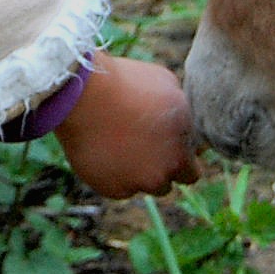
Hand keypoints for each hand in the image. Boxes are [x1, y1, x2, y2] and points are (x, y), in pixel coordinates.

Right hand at [53, 54, 201, 198]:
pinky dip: (112, 173)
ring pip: (142, 185)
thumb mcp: (167, 87)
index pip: (192, 172)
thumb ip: (181, 115)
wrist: (83, 96)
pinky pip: (118, 186)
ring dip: (137, 172)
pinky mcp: (112, 189)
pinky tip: (103, 149)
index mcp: (181, 150)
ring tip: (120, 144)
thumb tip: (183, 125)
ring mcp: (137, 183)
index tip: (167, 148)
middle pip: (167, 182)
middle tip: (142, 146)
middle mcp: (163, 172)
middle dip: (159, 168)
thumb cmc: (125, 84)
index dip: (180, 159)